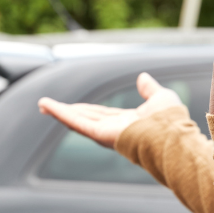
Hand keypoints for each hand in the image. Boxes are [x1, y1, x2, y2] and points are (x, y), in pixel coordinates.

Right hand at [37, 72, 183, 148]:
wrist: (171, 136)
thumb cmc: (171, 121)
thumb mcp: (160, 97)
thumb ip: (149, 89)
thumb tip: (143, 77)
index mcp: (127, 123)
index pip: (101, 115)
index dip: (86, 109)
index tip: (72, 106)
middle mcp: (114, 129)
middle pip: (85, 118)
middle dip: (66, 112)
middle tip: (48, 106)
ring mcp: (105, 133)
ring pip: (77, 120)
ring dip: (58, 112)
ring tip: (42, 104)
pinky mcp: (100, 134)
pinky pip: (77, 123)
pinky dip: (61, 114)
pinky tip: (48, 106)